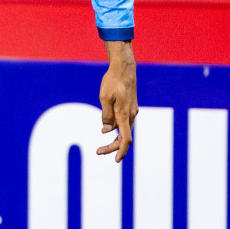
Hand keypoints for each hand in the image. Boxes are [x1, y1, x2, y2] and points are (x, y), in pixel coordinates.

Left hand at [97, 41, 136, 161]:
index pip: (125, 138)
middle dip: (112, 147)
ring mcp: (132, 111)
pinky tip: (108, 130)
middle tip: (97, 152)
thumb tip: (106, 131)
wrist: (124, 69)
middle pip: (124, 137)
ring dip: (114, 140)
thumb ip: (106, 116)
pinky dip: (117, 130)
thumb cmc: (113, 81)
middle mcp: (131, 115)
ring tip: (101, 147)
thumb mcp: (104, 98)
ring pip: (125, 131)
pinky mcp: (130, 108)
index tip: (116, 160)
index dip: (121, 150)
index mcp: (124, 114)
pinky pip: (125, 123)